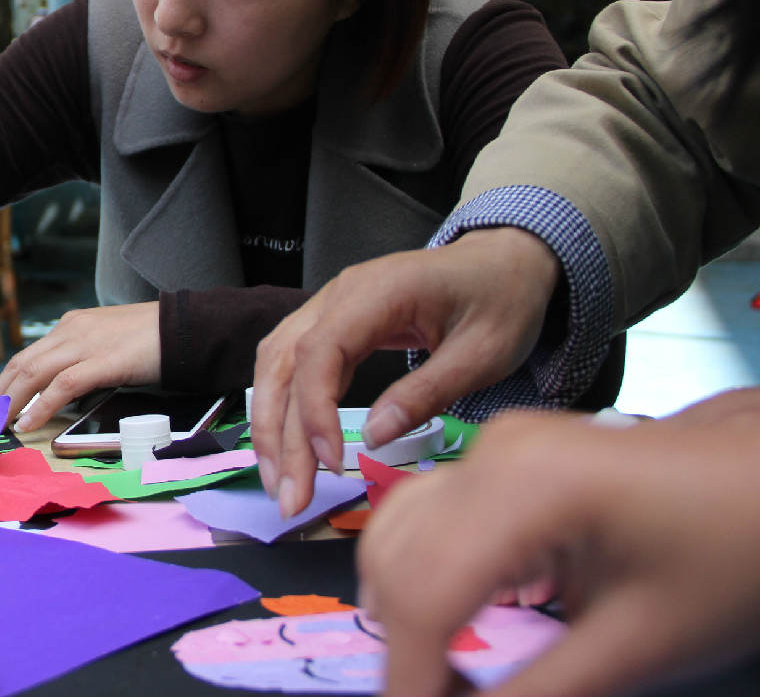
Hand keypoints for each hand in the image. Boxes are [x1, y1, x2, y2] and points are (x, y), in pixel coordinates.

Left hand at [0, 303, 161, 431]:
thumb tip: (64, 390)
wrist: (185, 327)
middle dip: (1, 393)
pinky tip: (29, 423)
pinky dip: (40, 406)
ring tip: (0, 424)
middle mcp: (72, 330)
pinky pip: (62, 386)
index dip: (7, 381)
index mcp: (73, 325)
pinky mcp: (103, 361)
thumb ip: (84, 359)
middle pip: (23, 363)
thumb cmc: (152, 339)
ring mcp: (86, 343)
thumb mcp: (108, 343)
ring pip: (34, 372)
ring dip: (12, 401)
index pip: (29, 354)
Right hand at [252, 227, 557, 516]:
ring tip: (277, 478)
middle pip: (285, 362)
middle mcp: (340, 293)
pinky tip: (285, 442)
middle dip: (279, 434)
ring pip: (276, 363)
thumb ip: (427, 392)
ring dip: (269, 423)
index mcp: (379, 292)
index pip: (321, 350)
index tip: (331, 462)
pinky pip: (290, 361)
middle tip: (290, 496)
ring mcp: (331, 304)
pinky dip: (281, 404)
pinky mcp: (333, 320)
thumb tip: (375, 435)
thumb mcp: (482, 353)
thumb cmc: (500, 301)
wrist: (503, 262)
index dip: (315, 409)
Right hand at [359, 410, 759, 696]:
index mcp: (526, 487)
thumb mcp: (637, 645)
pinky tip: (449, 624)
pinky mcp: (501, 456)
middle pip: (395, 559)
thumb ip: (537, 692)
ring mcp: (493, 448)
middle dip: (401, 645)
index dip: (407, 673)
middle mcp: (492, 454)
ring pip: (396, 533)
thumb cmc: (732, 554)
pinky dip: (418, 573)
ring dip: (402, 609)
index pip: (424, 590)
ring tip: (441, 674)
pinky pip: (426, 514)